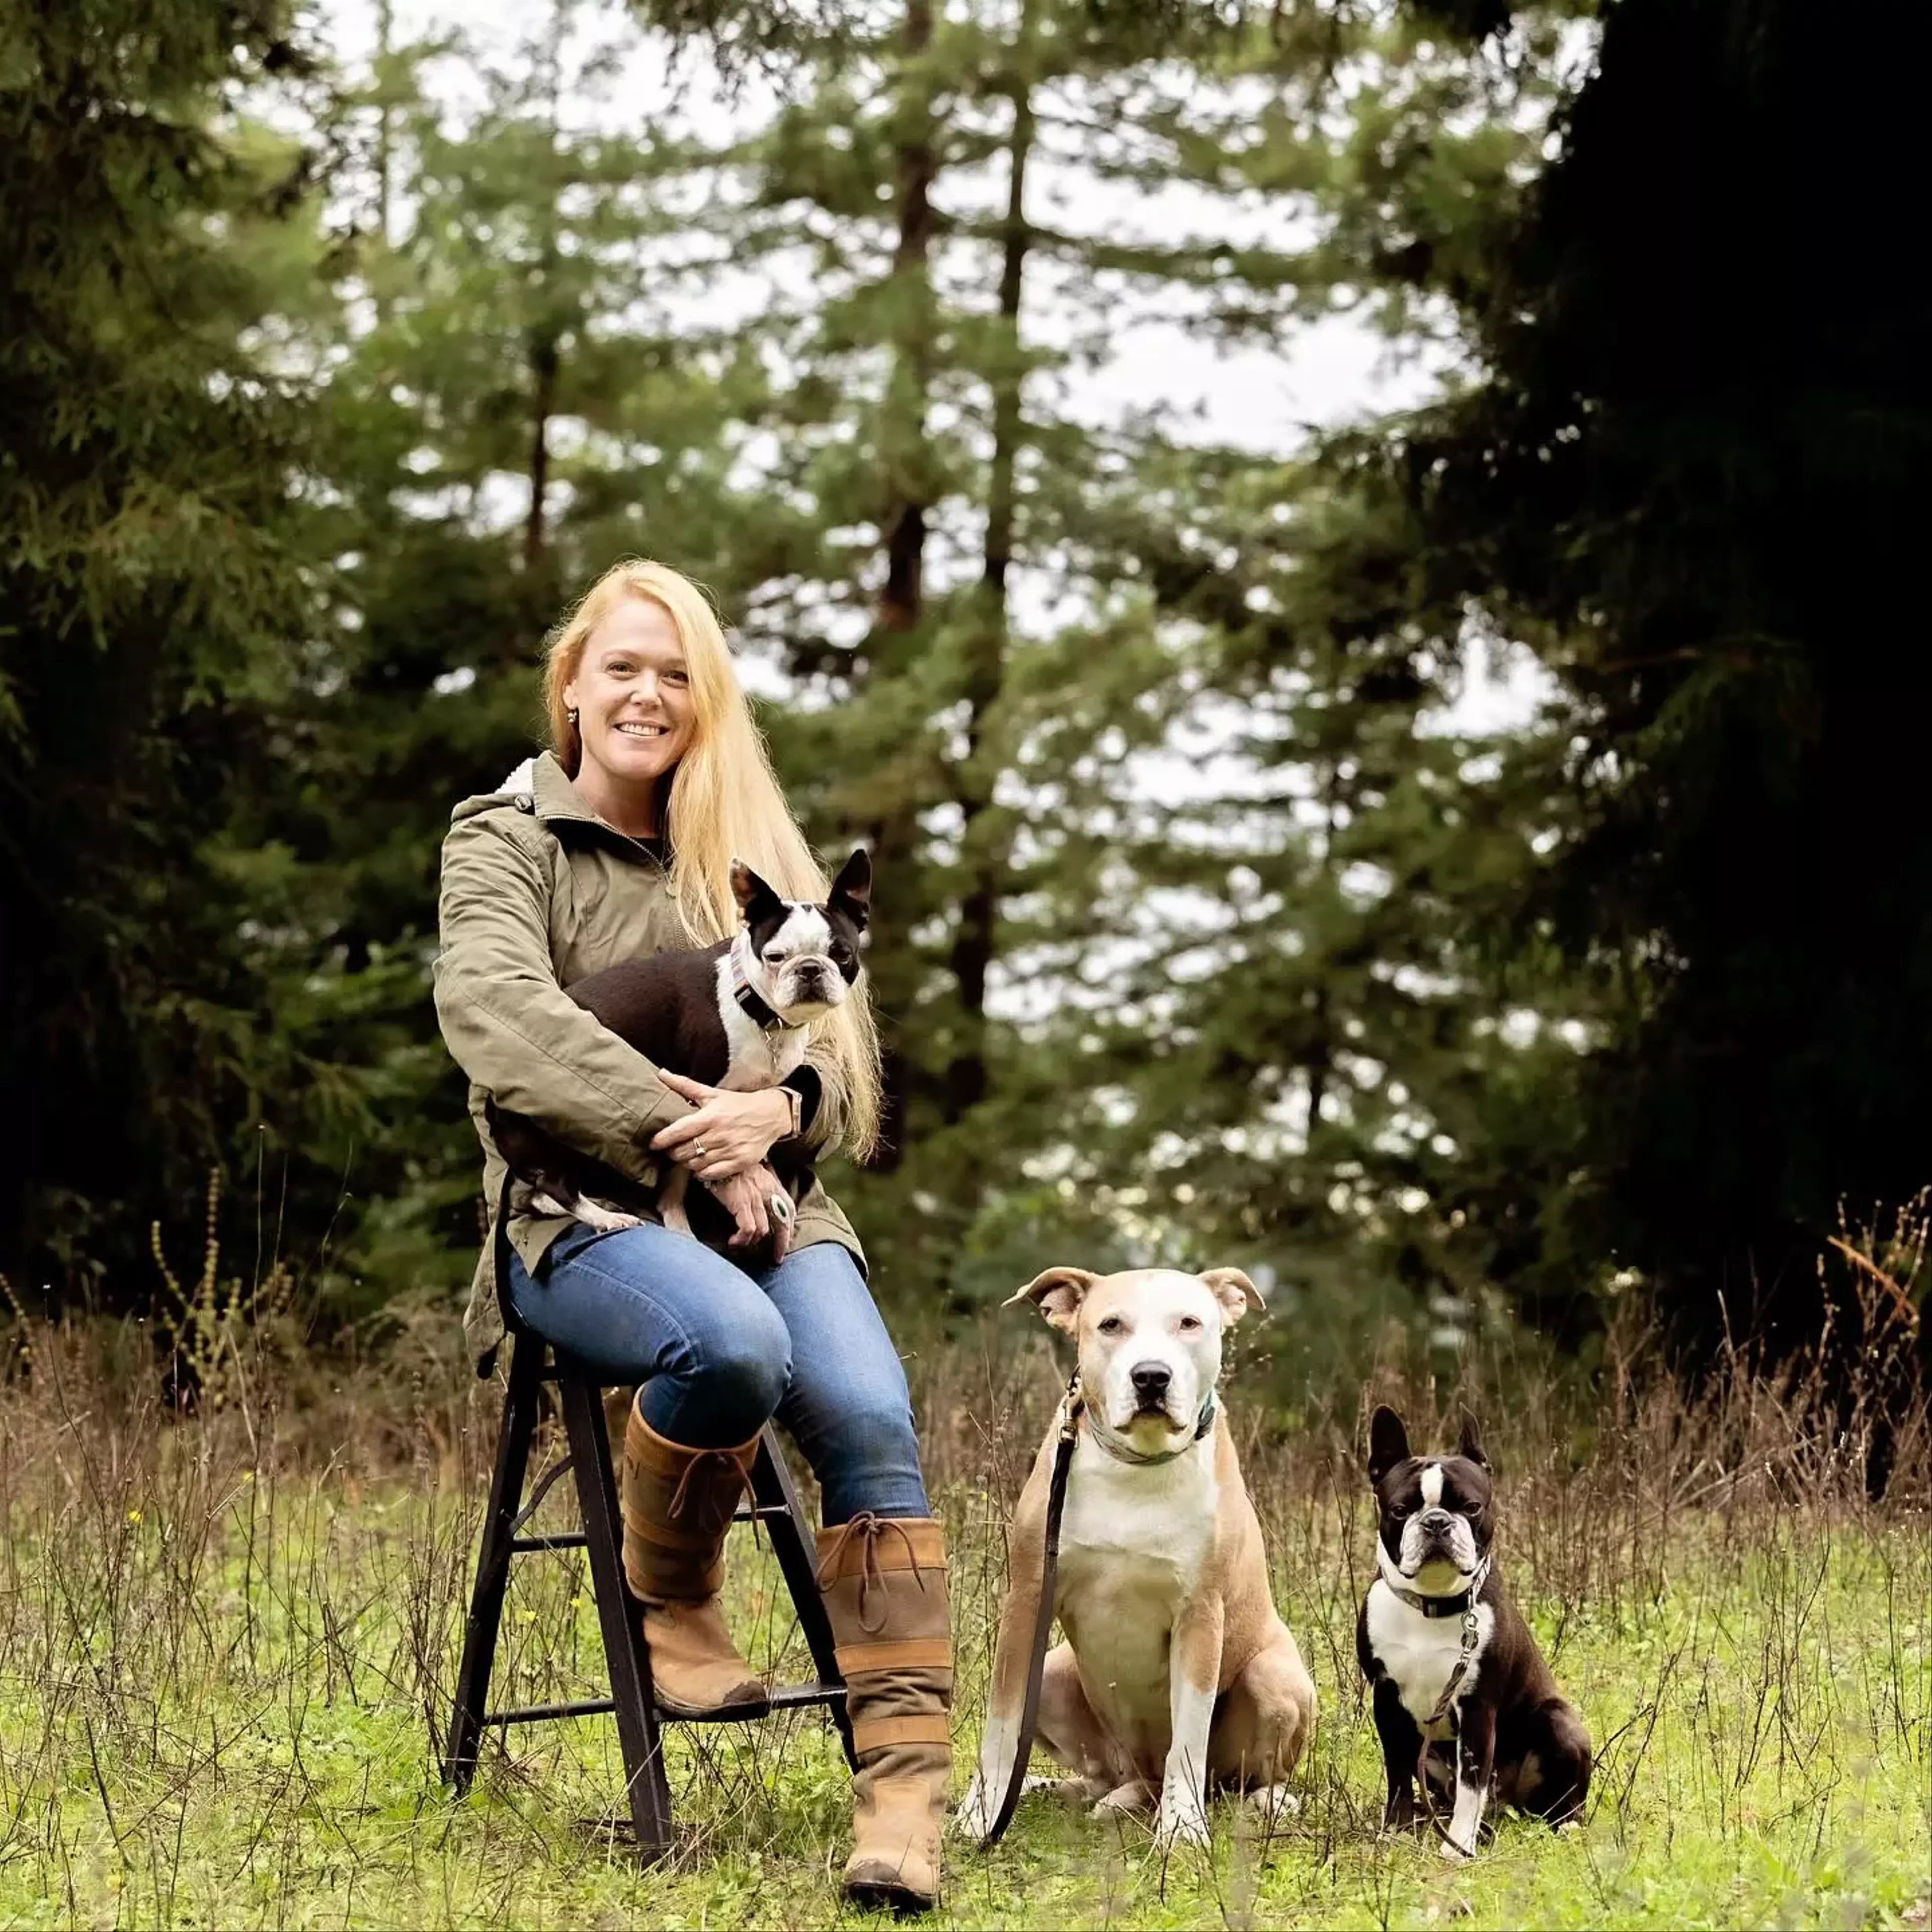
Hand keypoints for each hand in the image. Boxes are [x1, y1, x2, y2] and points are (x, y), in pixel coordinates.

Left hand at [651, 1072, 790, 1180]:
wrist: (771, 1114)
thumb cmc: (738, 1104)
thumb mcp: (712, 1093)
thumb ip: (685, 1085)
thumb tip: (661, 1073)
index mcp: (710, 1116)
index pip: (679, 1131)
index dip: (662, 1139)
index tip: (653, 1143)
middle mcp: (719, 1134)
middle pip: (684, 1151)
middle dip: (673, 1152)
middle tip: (672, 1149)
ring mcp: (730, 1150)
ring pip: (695, 1164)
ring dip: (686, 1162)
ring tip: (687, 1156)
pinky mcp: (739, 1162)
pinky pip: (711, 1174)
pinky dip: (701, 1172)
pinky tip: (701, 1165)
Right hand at [701, 1162, 793, 1260]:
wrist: (715, 1151)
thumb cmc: (729, 1163)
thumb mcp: (750, 1170)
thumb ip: (757, 1183)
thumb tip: (755, 1198)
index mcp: (770, 1182)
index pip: (789, 1207)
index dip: (789, 1225)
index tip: (786, 1239)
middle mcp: (767, 1190)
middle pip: (783, 1222)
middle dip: (781, 1243)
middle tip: (777, 1258)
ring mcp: (755, 1196)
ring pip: (763, 1229)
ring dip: (753, 1242)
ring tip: (743, 1245)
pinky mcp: (741, 1202)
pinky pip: (748, 1229)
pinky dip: (742, 1239)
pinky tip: (734, 1242)